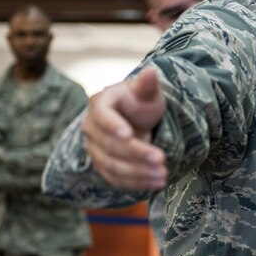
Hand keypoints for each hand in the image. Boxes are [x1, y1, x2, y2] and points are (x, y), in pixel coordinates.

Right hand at [82, 67, 167, 190]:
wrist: (135, 119)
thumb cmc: (140, 101)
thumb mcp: (147, 92)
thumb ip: (147, 85)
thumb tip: (152, 71)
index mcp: (100, 104)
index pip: (103, 116)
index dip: (113, 126)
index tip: (129, 135)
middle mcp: (91, 128)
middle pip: (110, 145)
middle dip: (136, 154)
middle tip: (161, 160)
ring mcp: (94, 149)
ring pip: (112, 165)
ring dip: (138, 173)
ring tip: (163, 175)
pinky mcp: (103, 166)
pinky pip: (116, 178)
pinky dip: (136, 183)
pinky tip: (156, 184)